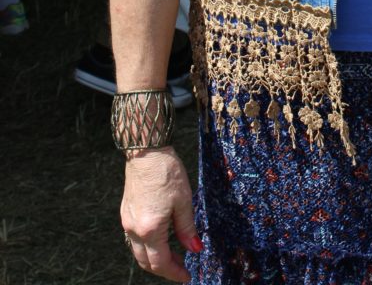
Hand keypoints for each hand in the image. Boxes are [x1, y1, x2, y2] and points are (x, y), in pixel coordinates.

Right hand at [121, 147, 200, 281]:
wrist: (146, 150)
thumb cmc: (166, 171)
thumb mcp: (183, 200)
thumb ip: (187, 228)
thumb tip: (194, 249)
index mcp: (150, 229)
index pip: (160, 263)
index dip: (175, 273)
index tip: (187, 277)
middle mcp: (134, 229)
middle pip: (146, 262)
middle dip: (164, 270)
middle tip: (181, 268)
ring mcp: (127, 221)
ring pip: (138, 252)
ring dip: (154, 259)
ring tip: (173, 254)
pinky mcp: (125, 212)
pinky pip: (133, 239)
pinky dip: (147, 246)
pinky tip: (160, 238)